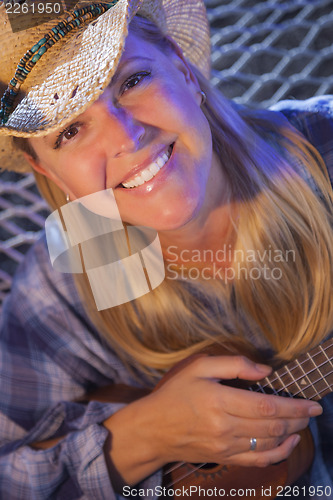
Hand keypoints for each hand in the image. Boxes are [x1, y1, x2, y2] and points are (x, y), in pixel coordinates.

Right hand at [144, 355, 321, 467]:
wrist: (154, 429)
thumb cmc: (175, 394)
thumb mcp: (199, 368)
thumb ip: (233, 364)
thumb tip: (265, 371)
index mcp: (220, 401)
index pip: (267, 405)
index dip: (294, 405)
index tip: (311, 403)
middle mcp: (225, 427)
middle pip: (273, 425)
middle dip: (298, 418)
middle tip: (313, 410)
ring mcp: (225, 446)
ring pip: (269, 442)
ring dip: (292, 433)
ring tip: (303, 422)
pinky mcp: (224, 457)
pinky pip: (258, 460)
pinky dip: (278, 454)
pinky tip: (289, 443)